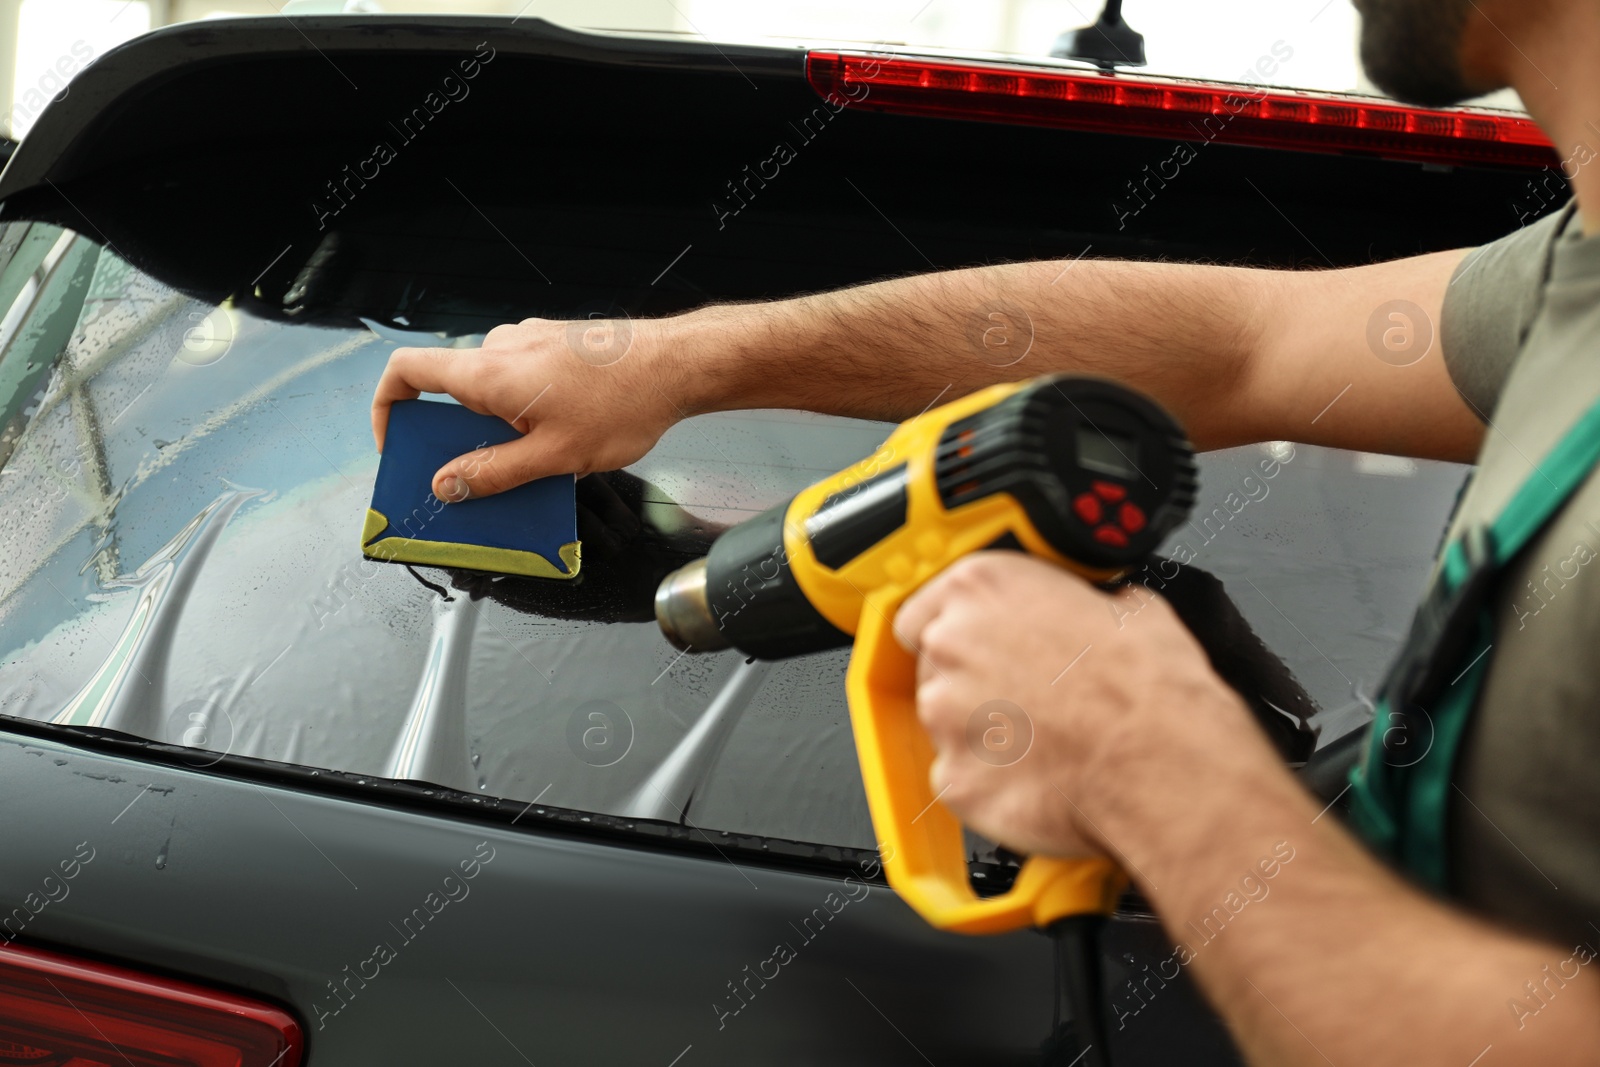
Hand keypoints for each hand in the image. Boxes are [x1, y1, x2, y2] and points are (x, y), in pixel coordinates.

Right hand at [371, 316, 685, 500]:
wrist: (677, 365)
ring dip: (498, 426)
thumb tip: (446, 485)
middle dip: (459, 436)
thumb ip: (493, 473)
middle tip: (478, 475)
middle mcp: (501, 348)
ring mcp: (529, 342)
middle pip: (453, 391)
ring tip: (536, 462)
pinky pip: (521, 379)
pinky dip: (524, 410)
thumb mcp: (553, 457)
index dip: (388, 406)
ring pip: (492, 389)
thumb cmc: (623, 404)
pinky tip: (561, 438)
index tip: (397, 442)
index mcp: (488, 373)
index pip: (407, 371)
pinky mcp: (554, 345)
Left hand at [894, 552, 1264, 859]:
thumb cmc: (1150, 689)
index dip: (954, 629)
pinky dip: (990, 780)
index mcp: (983, 587)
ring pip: (946, 724)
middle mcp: (951, 644)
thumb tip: (1092, 608)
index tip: (974, 645)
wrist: (1163, 765)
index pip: (924, 606)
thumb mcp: (1127, 605)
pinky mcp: (955, 778)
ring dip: (982, 731)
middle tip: (1028, 695)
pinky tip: (1036, 775)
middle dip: (974, 681)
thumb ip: (1079, 601)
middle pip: (934, 665)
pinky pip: (961, 777)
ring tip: (1042, 739)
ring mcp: (946, 715)